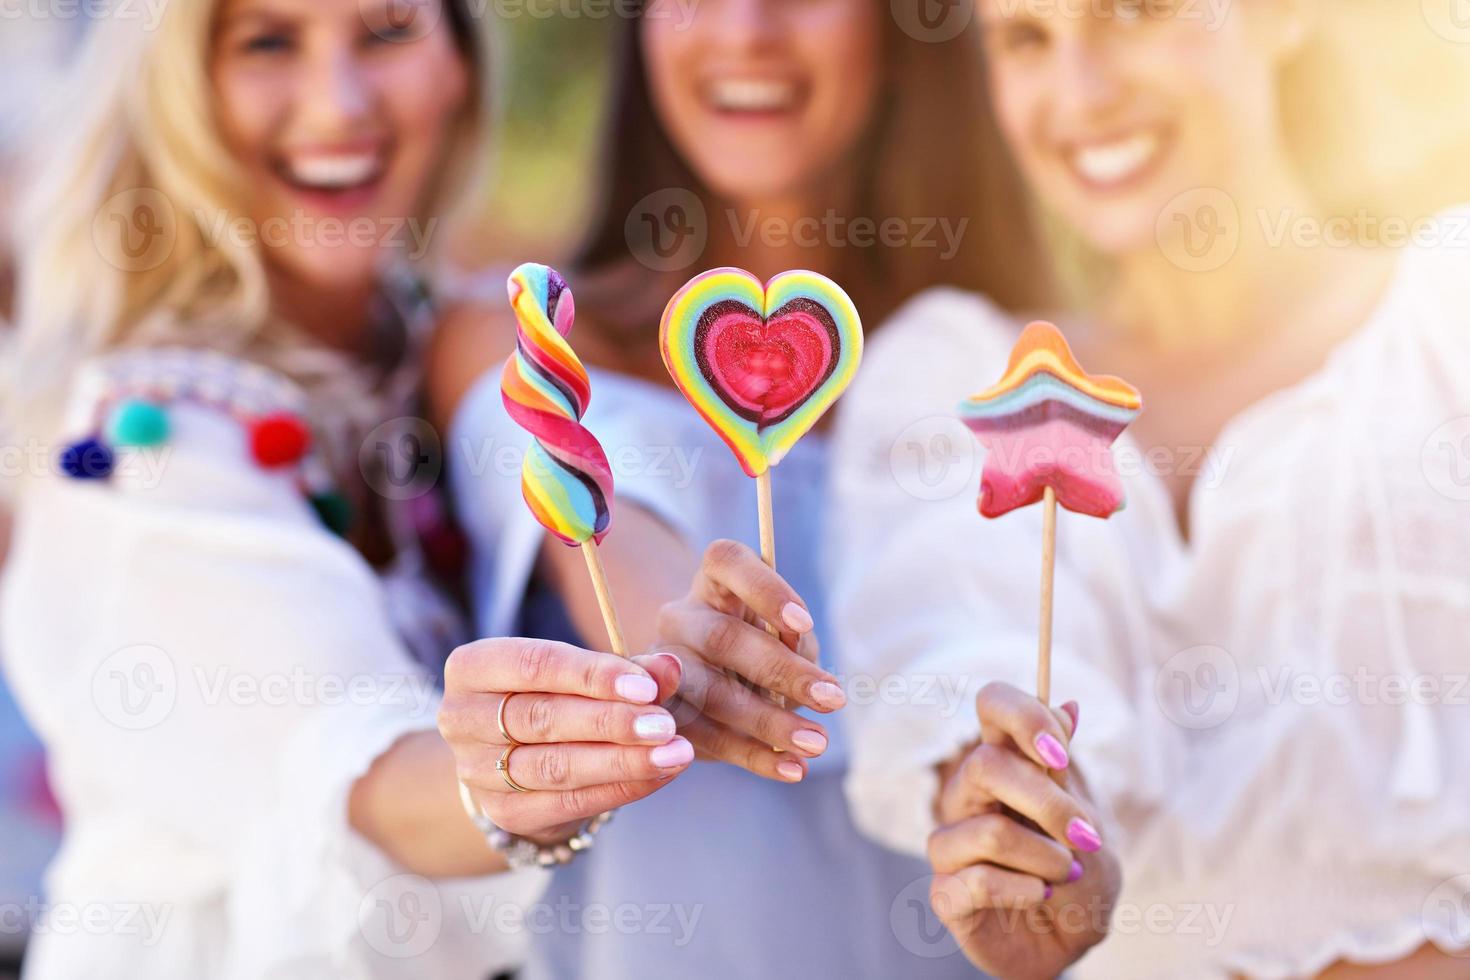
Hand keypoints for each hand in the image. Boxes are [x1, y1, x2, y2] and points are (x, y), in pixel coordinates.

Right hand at [439, 637, 693, 844]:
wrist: (520, 757)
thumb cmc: (556, 698)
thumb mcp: (586, 675)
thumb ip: (628, 670)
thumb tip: (669, 667)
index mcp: (472, 666)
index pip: (533, 665)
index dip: (592, 675)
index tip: (647, 686)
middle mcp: (461, 718)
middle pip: (541, 719)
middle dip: (611, 722)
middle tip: (665, 724)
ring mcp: (476, 771)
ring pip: (554, 766)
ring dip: (621, 761)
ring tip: (672, 753)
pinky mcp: (503, 813)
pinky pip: (567, 803)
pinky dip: (620, 789)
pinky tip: (658, 776)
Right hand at [648, 539, 846, 782]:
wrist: (704, 686)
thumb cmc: (759, 650)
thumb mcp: (782, 634)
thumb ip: (792, 635)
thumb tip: (797, 645)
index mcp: (711, 583)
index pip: (726, 562)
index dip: (764, 589)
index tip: (804, 622)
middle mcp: (679, 617)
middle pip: (722, 637)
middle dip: (782, 670)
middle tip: (833, 699)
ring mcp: (661, 667)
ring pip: (711, 693)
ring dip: (770, 721)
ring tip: (817, 743)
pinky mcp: (663, 716)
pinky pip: (706, 738)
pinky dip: (755, 756)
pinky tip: (792, 768)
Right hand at [928, 683, 1120, 979]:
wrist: (1071, 941)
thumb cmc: (1077, 875)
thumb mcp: (1087, 820)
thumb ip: (1065, 771)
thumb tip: (1068, 705)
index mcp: (1004, 763)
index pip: (993, 704)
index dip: (1023, 717)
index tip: (1059, 754)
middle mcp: (968, 795)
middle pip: (985, 765)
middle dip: (1048, 805)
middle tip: (1085, 837)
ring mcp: (951, 844)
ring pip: (990, 832)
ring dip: (1045, 858)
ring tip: (1065, 875)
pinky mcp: (945, 893)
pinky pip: (977, 881)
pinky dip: (1025, 890)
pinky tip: (1042, 896)